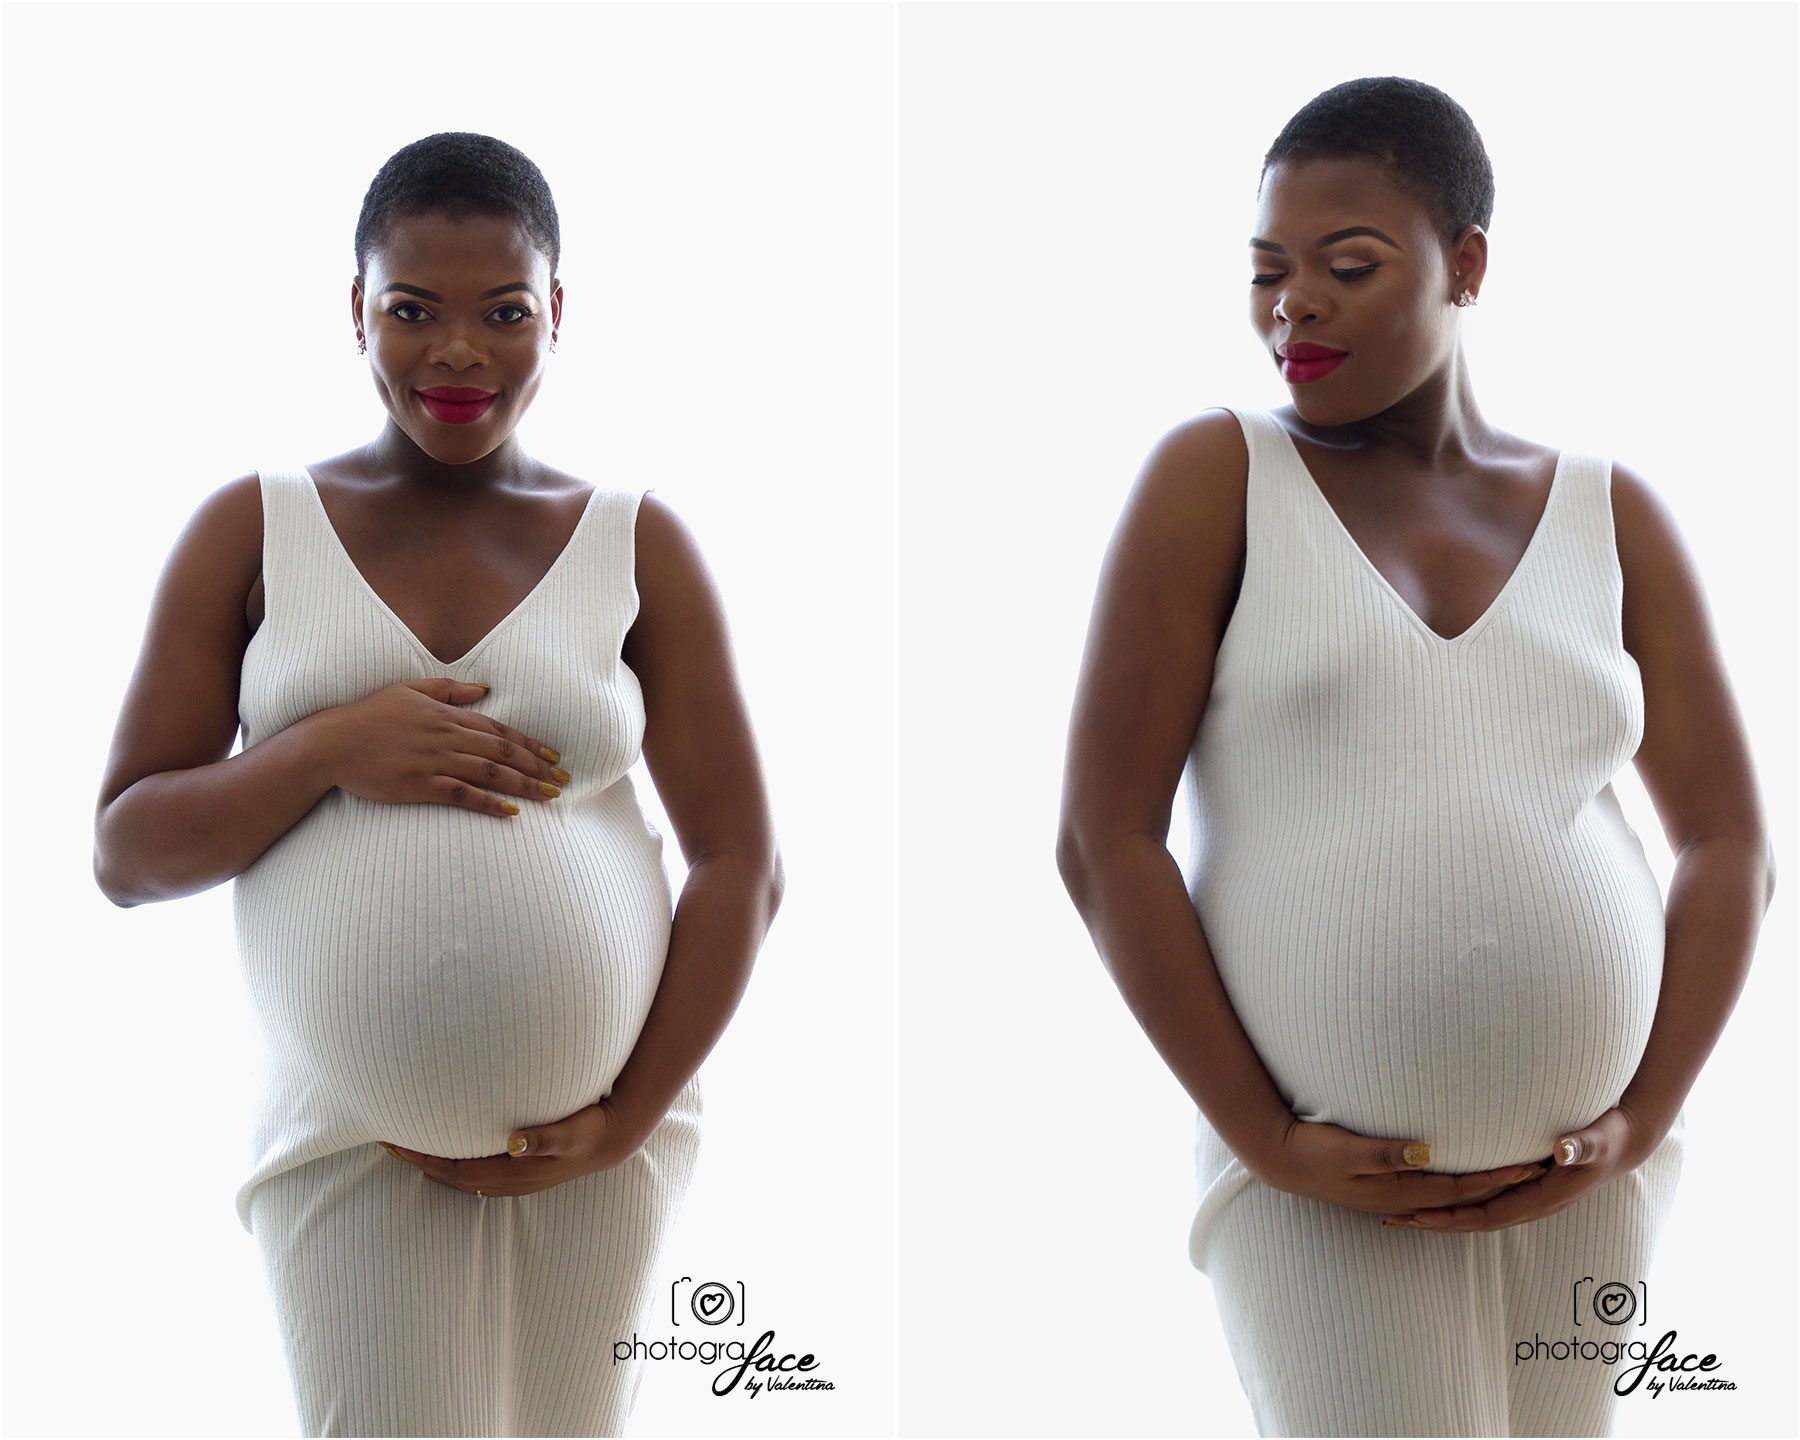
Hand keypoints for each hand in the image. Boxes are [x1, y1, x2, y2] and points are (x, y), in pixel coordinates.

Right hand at [312, 678, 569, 817]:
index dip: (530, 743)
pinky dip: (489, 803)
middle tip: (564, 779)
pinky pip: (462, 795)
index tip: (554, 756)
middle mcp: (446, 736)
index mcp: (446, 714)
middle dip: (537, 767)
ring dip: (523, 786)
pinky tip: (511, 813)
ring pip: (490, 773)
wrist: (332, 743)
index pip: (499, 729)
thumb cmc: (369, 716)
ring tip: (550, 796)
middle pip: (503, 752)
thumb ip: (448, 689)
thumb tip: (484, 687)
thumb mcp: (409, 690)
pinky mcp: (420, 785)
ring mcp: (434, 761)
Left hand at [377, 1098, 646, 1196]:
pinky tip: (446, 1149)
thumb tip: (513, 1140)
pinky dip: (451, 1162)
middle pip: (449, 1175)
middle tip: (385, 1141)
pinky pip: (473, 1170)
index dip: (423, 1157)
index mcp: (513, 1171)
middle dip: (416, 1160)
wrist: (614, 1139)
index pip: (454, 1168)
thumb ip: (544, 1137)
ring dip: (431, 1162)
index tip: (394, 1141)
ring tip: (406, 1145)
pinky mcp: (519, 1169)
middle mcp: (508, 1179)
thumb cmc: (592, 1129)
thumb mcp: (572, 1132)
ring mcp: (513, 1177)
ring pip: (459, 1176)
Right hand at [1254, 1115, 1550, 1216]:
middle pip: (1463, 1196)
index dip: (1496, 1178)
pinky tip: (1462, 1174)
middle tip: (1538, 1170)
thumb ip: (1385, 1152)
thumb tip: (1427, 1152)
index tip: (1528, 1165)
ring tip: (1513, 1175)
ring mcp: (1393, 1194)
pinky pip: (1434, 1189)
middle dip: (1501, 1185)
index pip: (1460, 1188)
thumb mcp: (1346, 1149)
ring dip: (1482, 1187)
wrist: (1281, 1160)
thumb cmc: (1312, 1151)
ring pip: (1451, 1195)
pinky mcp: (1385, 1185)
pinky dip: (1457, 1184)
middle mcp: (1402, 1198)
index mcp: (1398, 1191)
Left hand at [1380, 1104, 1659, 1232]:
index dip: (1455, 1215)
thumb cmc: (1610, 1135)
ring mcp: (1526, 1196)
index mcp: (1542, 1198)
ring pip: (1475, 1211)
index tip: (1421, 1215)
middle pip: (1474, 1219)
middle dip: (1434, 1221)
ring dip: (1440, 1213)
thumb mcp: (1599, 1139)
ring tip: (1399, 1212)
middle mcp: (1530, 1203)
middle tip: (1392, 1219)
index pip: (1489, 1213)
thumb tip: (1562, 1150)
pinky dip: (1455, 1199)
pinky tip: (1430, 1193)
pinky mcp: (1522, 1186)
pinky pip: (1483, 1198)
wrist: (1625, 1141)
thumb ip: (1581, 1145)